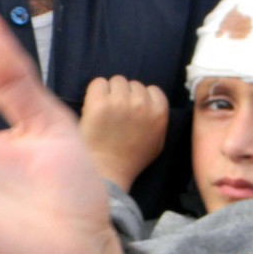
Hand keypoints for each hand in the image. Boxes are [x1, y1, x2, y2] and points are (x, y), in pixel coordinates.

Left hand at [79, 75, 167, 190]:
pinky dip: (94, 92)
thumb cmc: (131, 160)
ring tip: (104, 112)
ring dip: (109, 92)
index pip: (152, 90)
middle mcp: (141, 103)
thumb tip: (150, 103)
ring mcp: (120, 102)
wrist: (107, 172)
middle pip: (132, 84)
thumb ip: (157, 120)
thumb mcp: (157, 142)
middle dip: (124, 95)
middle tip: (115, 114)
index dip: (140, 99)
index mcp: (159, 112)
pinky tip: (93, 108)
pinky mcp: (99, 103)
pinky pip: (97, 83)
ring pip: (115, 81)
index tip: (131, 112)